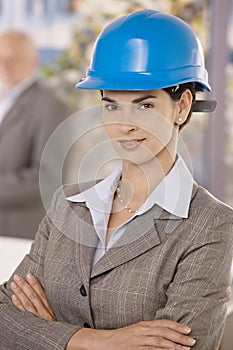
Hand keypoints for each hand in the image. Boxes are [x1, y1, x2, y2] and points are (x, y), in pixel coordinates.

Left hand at [11, 274, 55, 321]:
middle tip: (17, 277)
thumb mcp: (55, 312)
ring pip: (27, 302)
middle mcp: (43, 310)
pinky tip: (14, 298)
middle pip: (33, 295)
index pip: (41, 292)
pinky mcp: (33, 323)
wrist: (57, 338)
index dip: (35, 283)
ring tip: (13, 285)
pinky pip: (24, 313)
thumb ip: (48, 303)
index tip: (29, 275)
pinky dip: (18, 304)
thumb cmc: (55, 325)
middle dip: (24, 285)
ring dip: (20, 292)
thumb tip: (42, 292)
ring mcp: (37, 317)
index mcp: (49, 306)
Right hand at [66, 320, 195, 349]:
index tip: (188, 329)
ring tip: (186, 348)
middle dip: (179, 336)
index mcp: (143, 324)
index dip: (176, 325)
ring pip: (160, 341)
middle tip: (192, 340)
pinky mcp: (136, 349)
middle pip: (164, 332)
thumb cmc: (122, 337)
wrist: (105, 342)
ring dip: (174, 345)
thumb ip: (149, 331)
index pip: (163, 323)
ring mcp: (139, 340)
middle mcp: (143, 330)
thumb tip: (164, 334)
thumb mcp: (136, 330)